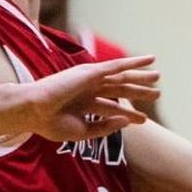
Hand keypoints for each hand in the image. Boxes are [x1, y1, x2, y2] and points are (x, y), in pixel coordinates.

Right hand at [23, 55, 160, 142]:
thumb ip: (104, 127)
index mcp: (84, 104)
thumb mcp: (82, 131)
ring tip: (157, 77)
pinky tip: (148, 60)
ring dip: (140, 77)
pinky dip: (133, 62)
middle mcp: (89, 90)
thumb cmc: (51, 123)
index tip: (143, 120)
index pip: (112, 108)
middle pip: (120, 90)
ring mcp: (90, 80)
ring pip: (121, 77)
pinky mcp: (91, 72)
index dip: (129, 114)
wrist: (34, 112)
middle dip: (139, 93)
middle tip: (157, 95)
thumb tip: (126, 122)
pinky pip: (117, 66)